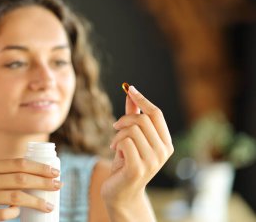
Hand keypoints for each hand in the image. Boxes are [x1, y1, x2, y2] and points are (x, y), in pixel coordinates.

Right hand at [0, 159, 61, 221]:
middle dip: (43, 182)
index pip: (19, 163)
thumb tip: (34, 176)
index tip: (55, 172)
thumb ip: (2, 175)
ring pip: (16, 197)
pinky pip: (3, 214)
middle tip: (58, 186)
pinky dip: (14, 214)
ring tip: (49, 206)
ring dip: (37, 201)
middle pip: (21, 178)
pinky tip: (20, 215)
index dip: (40, 167)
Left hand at [101, 85, 173, 220]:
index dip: (142, 99)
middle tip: (115, 127)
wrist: (121, 192)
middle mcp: (163, 151)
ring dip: (117, 134)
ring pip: (132, 129)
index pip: (157, 113)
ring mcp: (153, 161)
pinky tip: (115, 153)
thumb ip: (134, 116)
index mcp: (166, 143)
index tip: (130, 88)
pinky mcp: (138, 167)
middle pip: (142, 119)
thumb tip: (131, 93)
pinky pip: (125, 141)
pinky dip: (116, 143)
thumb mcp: (131, 138)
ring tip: (115, 145)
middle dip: (124, 119)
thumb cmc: (126, 163)